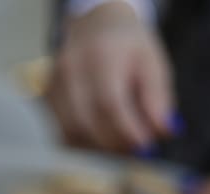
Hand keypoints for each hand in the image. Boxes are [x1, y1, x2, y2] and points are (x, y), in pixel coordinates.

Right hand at [46, 1, 174, 152]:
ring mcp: (53, 85)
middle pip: (84, 123)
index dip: (127, 131)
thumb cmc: (129, 46)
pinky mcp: (45, 98)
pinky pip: (59, 132)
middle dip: (112, 145)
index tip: (146, 147)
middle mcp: (71, 70)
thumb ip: (158, 98)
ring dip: (95, 148)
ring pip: (68, 132)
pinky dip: (81, 144)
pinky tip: (98, 140)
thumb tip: (163, 133)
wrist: (95, 26)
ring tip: (117, 146)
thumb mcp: (153, 64)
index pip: (110, 103)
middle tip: (133, 152)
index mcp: (102, 56)